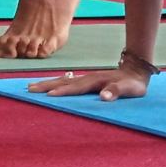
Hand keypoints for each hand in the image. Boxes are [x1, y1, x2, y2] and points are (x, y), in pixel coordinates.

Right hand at [27, 66, 149, 101]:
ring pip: (62, 80)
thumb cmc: (133, 83)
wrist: (136, 70)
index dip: (62, 91)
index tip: (49, 95)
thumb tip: (104, 97)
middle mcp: (87, 78)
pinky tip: (48, 85)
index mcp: (95, 81)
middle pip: (62, 81)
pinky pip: (66, 81)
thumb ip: (116, 91)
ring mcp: (85, 78)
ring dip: (47, 83)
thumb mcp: (129, 89)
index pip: (75, 88)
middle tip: (29, 89)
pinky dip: (54, 83)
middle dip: (46, 85)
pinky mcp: (86, 80)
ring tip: (31, 86)